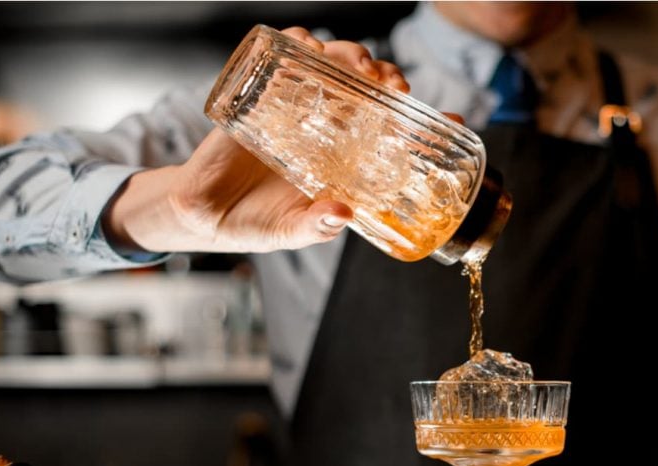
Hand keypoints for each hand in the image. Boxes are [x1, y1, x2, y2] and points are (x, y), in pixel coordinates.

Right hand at [103, 27, 409, 255]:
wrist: (205, 213)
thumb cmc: (258, 224)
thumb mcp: (294, 231)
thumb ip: (318, 225)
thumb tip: (341, 213)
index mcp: (348, 160)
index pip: (395, 132)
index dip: (425, 121)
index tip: (452, 118)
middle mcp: (329, 129)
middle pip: (370, 88)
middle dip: (389, 78)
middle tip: (396, 87)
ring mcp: (298, 109)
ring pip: (334, 66)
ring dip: (352, 56)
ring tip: (360, 66)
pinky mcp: (263, 96)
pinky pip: (284, 58)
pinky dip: (298, 43)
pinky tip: (308, 45)